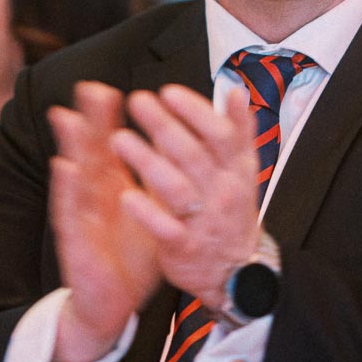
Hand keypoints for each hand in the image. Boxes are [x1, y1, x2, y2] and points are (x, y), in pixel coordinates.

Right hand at [47, 82, 160, 361]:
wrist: (113, 304)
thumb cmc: (129, 255)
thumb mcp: (150, 211)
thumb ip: (157, 178)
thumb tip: (175, 145)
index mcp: (112, 188)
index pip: (109, 146)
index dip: (107, 118)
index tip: (109, 87)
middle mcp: (94, 197)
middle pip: (89, 151)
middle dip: (88, 120)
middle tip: (88, 86)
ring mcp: (82, 217)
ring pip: (76, 174)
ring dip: (71, 145)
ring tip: (67, 116)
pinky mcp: (77, 241)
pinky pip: (71, 211)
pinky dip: (67, 188)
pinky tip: (65, 167)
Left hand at [111, 84, 260, 311]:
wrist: (234, 270)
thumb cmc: (230, 210)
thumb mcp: (242, 170)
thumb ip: (237, 131)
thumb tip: (235, 91)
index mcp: (237, 169)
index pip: (223, 135)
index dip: (196, 112)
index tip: (169, 92)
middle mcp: (223, 193)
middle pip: (194, 155)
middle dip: (163, 125)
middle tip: (137, 102)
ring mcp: (204, 221)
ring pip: (176, 189)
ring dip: (147, 162)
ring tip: (119, 140)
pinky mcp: (184, 247)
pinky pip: (165, 228)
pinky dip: (146, 212)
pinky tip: (126, 195)